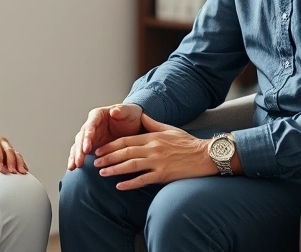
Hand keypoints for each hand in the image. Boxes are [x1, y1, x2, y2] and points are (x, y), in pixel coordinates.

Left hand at [0, 114, 27, 173]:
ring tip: (22, 172)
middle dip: (11, 161)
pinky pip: (14, 154)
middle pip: (7, 149)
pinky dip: (19, 161)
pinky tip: (24, 169)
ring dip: (18, 161)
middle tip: (12, 172)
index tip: (0, 168)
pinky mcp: (4, 148)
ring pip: (13, 151)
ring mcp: (2, 143)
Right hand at [67, 103, 142, 170]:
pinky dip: (77, 159)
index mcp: (97, 115)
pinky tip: (73, 167)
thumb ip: (121, 111)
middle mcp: (91, 126)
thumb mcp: (128, 111)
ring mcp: (90, 136)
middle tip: (79, 161)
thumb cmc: (130, 115)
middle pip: (81, 137)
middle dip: (79, 150)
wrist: (134, 124)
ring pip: (78, 146)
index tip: (86, 148)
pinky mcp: (92, 146)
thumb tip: (114, 111)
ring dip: (75, 156)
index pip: (90, 126)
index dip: (87, 137)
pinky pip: (82, 152)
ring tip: (73, 167)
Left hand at [93, 114, 216, 189]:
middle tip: (95, 162)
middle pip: (125, 152)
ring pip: (130, 165)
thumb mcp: (169, 128)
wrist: (205, 155)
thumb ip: (152, 123)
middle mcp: (153, 148)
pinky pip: (143, 180)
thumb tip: (141, 114)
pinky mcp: (163, 174)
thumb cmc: (188, 143)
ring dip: (114, 169)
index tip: (99, 149)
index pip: (126, 140)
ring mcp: (158, 162)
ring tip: (102, 173)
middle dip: (108, 157)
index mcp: (152, 136)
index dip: (111, 145)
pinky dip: (130, 183)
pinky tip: (119, 186)